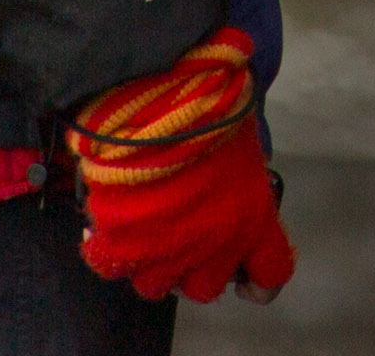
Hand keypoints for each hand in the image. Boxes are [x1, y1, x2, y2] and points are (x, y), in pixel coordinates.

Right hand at [63, 26, 292, 303]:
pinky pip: (110, 264)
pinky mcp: (121, 244)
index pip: (269, 276)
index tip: (245, 276)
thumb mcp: (242, 134)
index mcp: (254, 217)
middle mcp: (216, 244)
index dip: (257, 282)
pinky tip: (105, 225)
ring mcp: (167, 250)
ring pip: (157, 285)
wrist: (156, 86)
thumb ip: (239, 171)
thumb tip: (229, 178)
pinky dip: (105, 248)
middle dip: (194, 266)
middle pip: (206, 287)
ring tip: (141, 226)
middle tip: (181, 233)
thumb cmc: (207, 95)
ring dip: (150, 260)